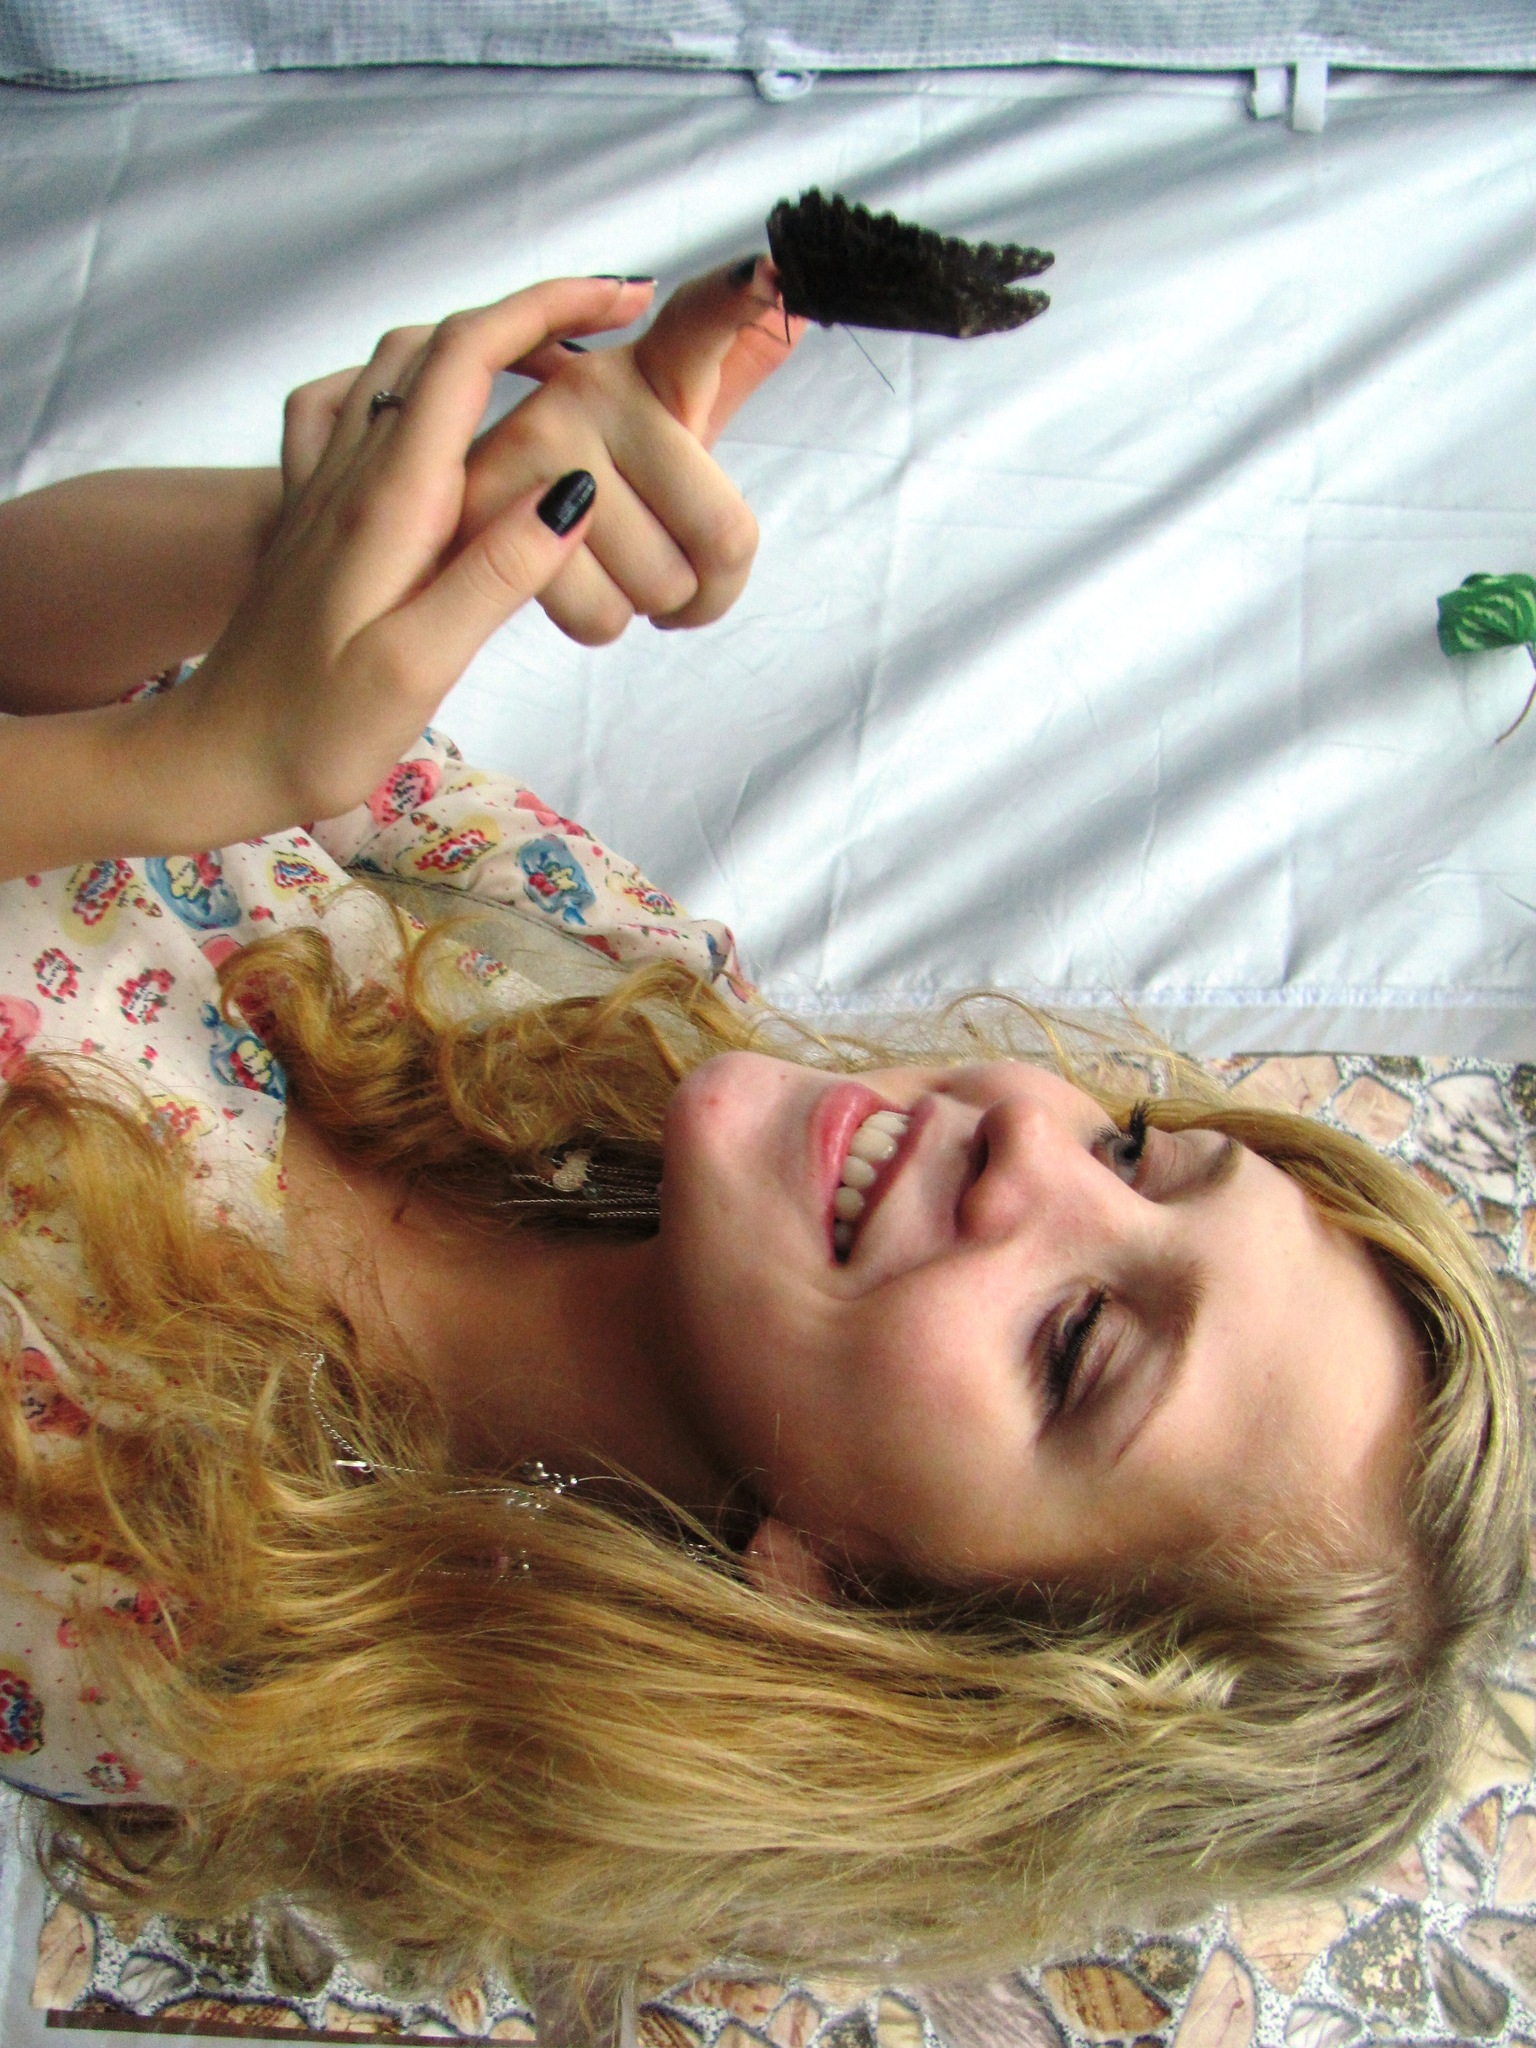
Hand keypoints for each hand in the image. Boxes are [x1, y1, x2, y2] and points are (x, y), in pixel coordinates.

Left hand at [171, 278, 649, 838]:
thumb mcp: (417, 665)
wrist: (215, 758)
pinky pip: (344, 412)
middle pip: (438, 343)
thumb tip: (574, 489)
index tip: (625, 301)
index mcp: (388, 499)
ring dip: (471, 346)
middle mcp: (351, 473)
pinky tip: (419, 413)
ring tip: (543, 372)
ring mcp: (323, 489)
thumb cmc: (316, 730)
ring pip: (394, 368)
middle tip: (607, 332)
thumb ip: (497, 573)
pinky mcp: (310, 518)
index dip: (549, 308)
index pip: (469, 354)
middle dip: (527, 316)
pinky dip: (396, 384)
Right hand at [461, 258, 805, 641]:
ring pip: (661, 588)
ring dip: (650, 604)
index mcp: (655, 363)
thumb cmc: (611, 464)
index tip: (772, 271)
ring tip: (618, 565)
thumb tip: (795, 292)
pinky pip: (601, 617)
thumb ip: (735, 360)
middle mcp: (593, 389)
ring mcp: (537, 444)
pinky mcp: (490, 510)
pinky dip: (601, 619)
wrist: (495, 504)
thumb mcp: (678, 412)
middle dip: (707, 583)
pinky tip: (579, 579)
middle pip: (721, 538)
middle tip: (672, 564)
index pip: (706, 320)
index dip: (741, 297)